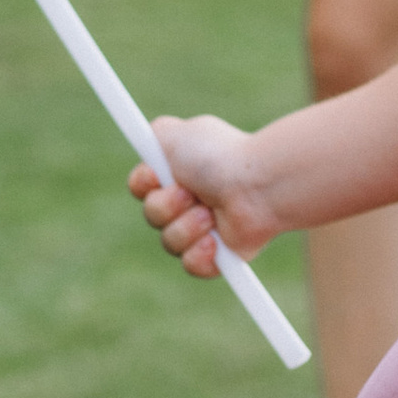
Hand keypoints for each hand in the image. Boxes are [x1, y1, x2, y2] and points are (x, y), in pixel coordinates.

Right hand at [129, 114, 285, 277]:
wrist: (255, 186)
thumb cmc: (218, 157)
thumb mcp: (174, 133)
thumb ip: (152, 136)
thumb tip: (143, 141)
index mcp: (179, 173)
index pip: (142, 187)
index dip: (144, 184)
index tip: (156, 176)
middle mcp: (189, 201)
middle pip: (152, 216)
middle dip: (166, 206)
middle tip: (191, 194)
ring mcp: (204, 229)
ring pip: (169, 242)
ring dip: (186, 226)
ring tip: (210, 214)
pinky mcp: (219, 256)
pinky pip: (191, 265)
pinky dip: (199, 254)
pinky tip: (215, 240)